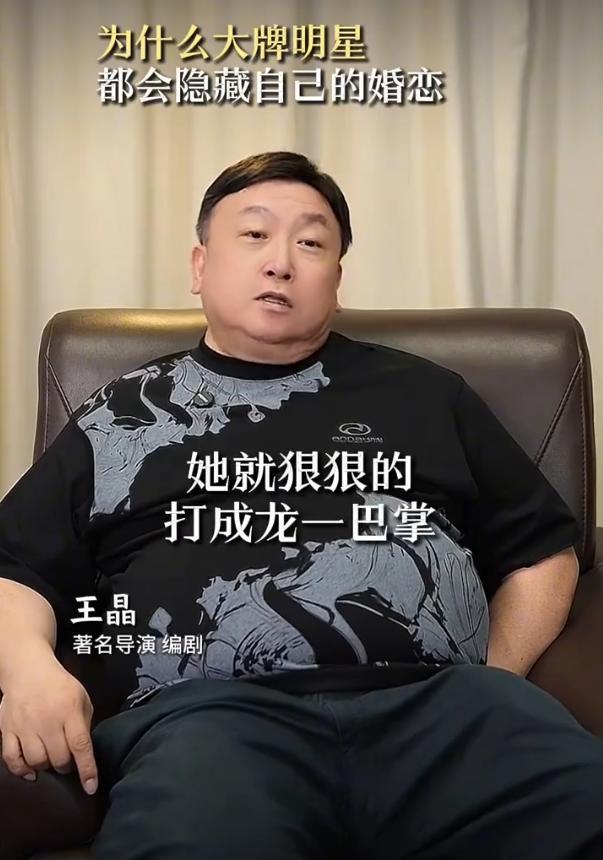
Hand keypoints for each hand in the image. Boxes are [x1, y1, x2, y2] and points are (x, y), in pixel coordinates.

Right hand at [0, 655, 97, 794]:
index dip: (87, 770)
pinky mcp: (8, 730)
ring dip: (46, 767)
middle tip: (68, 761)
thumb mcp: (81, 698)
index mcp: (69, 711)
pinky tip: (31, 772)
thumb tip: (84, 751)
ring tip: (51, 759)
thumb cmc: (59, 685)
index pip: (80, 746)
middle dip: (67, 766)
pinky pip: (12, 759)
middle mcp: (47, 720)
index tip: (91, 787)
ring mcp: (25, 726)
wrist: (28, 670)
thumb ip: (84, 723)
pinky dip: (21, 770)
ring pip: (37, 762)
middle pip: (58, 758)